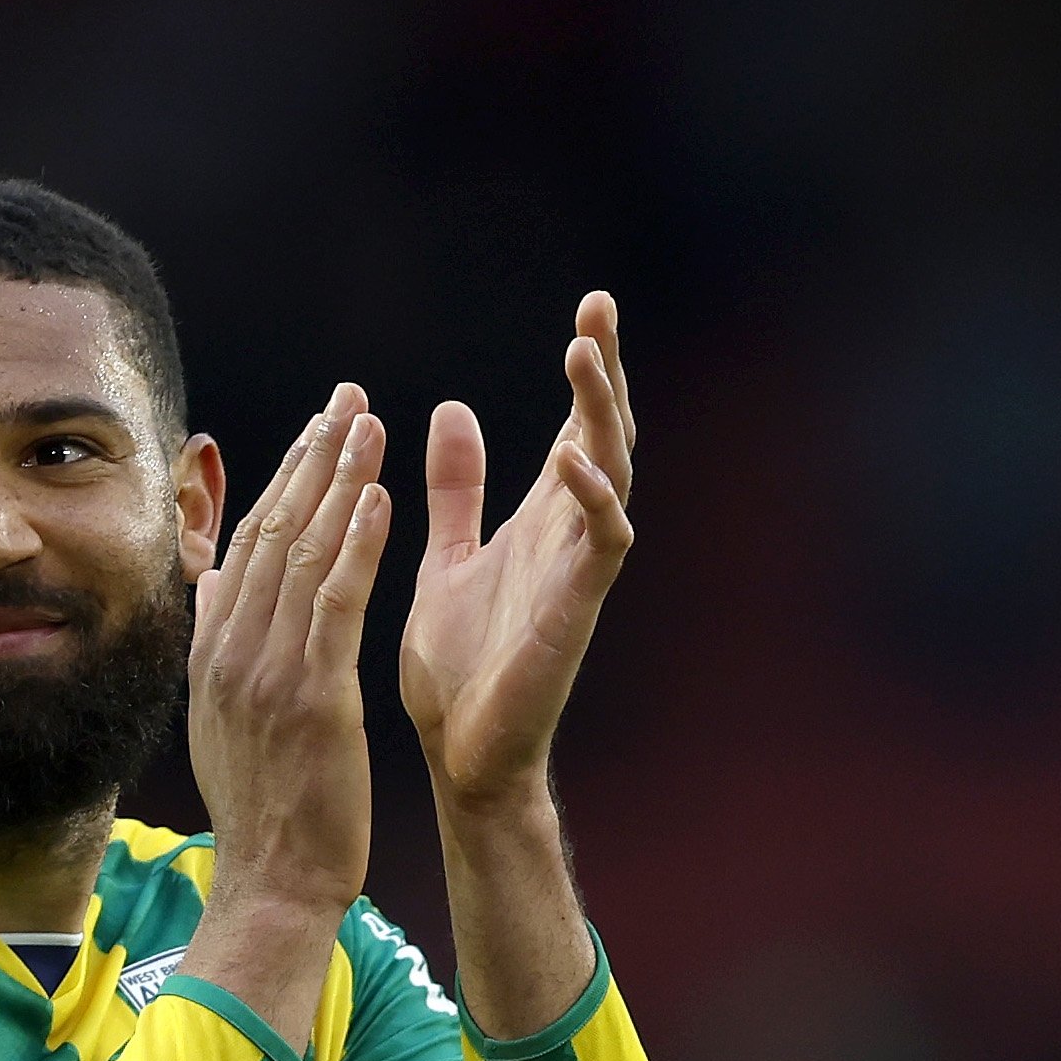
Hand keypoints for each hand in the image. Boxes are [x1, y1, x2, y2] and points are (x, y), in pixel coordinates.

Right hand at [177, 385, 390, 1048]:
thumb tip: (214, 581)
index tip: (316, 427)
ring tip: (367, 422)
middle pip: (273, 532)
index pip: (249, 545)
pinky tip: (378, 496)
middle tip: (347, 397)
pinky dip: (355, 545)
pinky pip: (334, 605)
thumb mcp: (227, 719)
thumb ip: (223, 644)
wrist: (274, 885)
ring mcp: (267, 673)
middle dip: (311, 457)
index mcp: (215, 653)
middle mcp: (232, 652)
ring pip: (303, 555)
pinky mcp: (312, 698)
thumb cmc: (267, 810)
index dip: (284, 478)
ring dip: (337, 481)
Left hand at [399, 293, 636, 811]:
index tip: (590, 308)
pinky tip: (573, 459)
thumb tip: (453, 410)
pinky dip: (594, 501)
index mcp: (543, 520)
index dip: (589, 372)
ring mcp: (579, 571)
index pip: (577, 427)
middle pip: (604, 435)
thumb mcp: (448, 555)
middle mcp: (570, 536)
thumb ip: (459, 490)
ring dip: (600, 416)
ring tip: (585, 356)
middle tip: (599, 307)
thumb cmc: (461, 667)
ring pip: (612, 475)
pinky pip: (603, 545)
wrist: (463, 753)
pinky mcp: (575, 610)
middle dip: (605, 373)